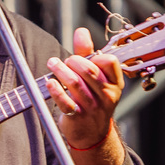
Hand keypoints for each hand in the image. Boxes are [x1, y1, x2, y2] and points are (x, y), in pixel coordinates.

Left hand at [47, 27, 123, 149]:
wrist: (92, 133)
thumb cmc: (93, 99)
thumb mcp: (96, 79)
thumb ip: (87, 54)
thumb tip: (81, 31)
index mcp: (115, 83)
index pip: (109, 61)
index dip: (94, 56)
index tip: (83, 58)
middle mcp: (107, 95)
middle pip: (88, 70)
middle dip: (72, 61)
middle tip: (64, 62)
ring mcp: (92, 107)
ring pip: (75, 83)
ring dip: (60, 70)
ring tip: (53, 64)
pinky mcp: (77, 117)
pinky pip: (65, 101)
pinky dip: (55, 90)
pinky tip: (49, 83)